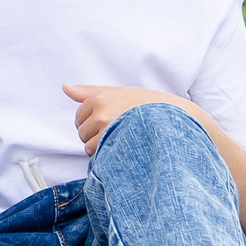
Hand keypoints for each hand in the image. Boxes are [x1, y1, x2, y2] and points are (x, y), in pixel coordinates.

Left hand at [63, 84, 195, 154]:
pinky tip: (126, 151)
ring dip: (102, 148)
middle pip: (82, 133)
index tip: (111, 121)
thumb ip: (90, 91)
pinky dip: (109, 158)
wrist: (180, 120)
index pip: (79, 116)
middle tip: (121, 131)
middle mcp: (101, 114)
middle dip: (96, 135)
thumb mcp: (121, 92)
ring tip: (125, 141)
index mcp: (100, 98)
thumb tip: (65, 87)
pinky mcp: (116, 150)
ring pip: (89, 148)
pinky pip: (100, 159)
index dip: (92, 122)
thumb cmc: (151, 105)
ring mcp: (109, 133)